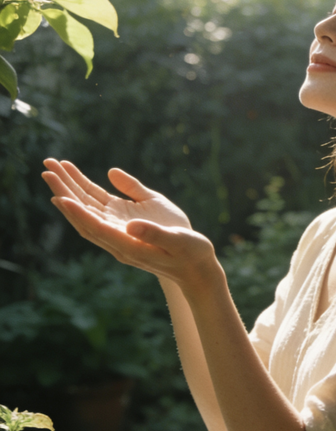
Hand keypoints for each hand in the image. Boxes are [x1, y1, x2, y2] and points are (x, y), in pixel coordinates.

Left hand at [42, 159, 217, 288]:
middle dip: (64, 191)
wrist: (193, 264)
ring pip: (86, 206)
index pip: (96, 227)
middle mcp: (116, 238)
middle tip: (47, 168)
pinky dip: (84, 190)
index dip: (77, 212)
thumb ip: (153, 232)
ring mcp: (117, 229)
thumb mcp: (177, 241)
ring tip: (53, 166)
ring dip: (69, 187)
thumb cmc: (189, 252)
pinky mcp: (123, 220)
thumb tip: (131, 223)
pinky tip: (74, 176)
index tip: (60, 197)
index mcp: (128, 244)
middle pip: (83, 213)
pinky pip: (98, 203)